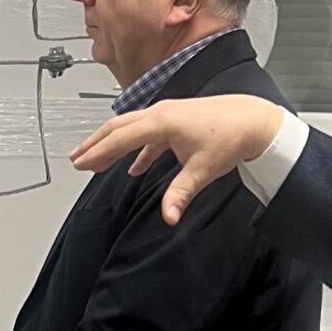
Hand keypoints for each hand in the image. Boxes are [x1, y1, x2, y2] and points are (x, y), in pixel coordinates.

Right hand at [71, 94, 286, 223]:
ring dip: (111, 143)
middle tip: (76, 159)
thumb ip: (181, 194)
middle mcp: (161, 114)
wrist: (255, 121)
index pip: (120, 139)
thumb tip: (168, 216)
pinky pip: (147, 134)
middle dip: (95, 144)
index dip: (98, 152)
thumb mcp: (203, 170)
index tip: (80, 163)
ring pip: (130, 128)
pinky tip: (133, 167)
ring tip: (95, 159)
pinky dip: (136, 149)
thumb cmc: (232, 136)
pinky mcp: (177, 121)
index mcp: (162, 122)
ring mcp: (168, 115)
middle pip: (118, 128)